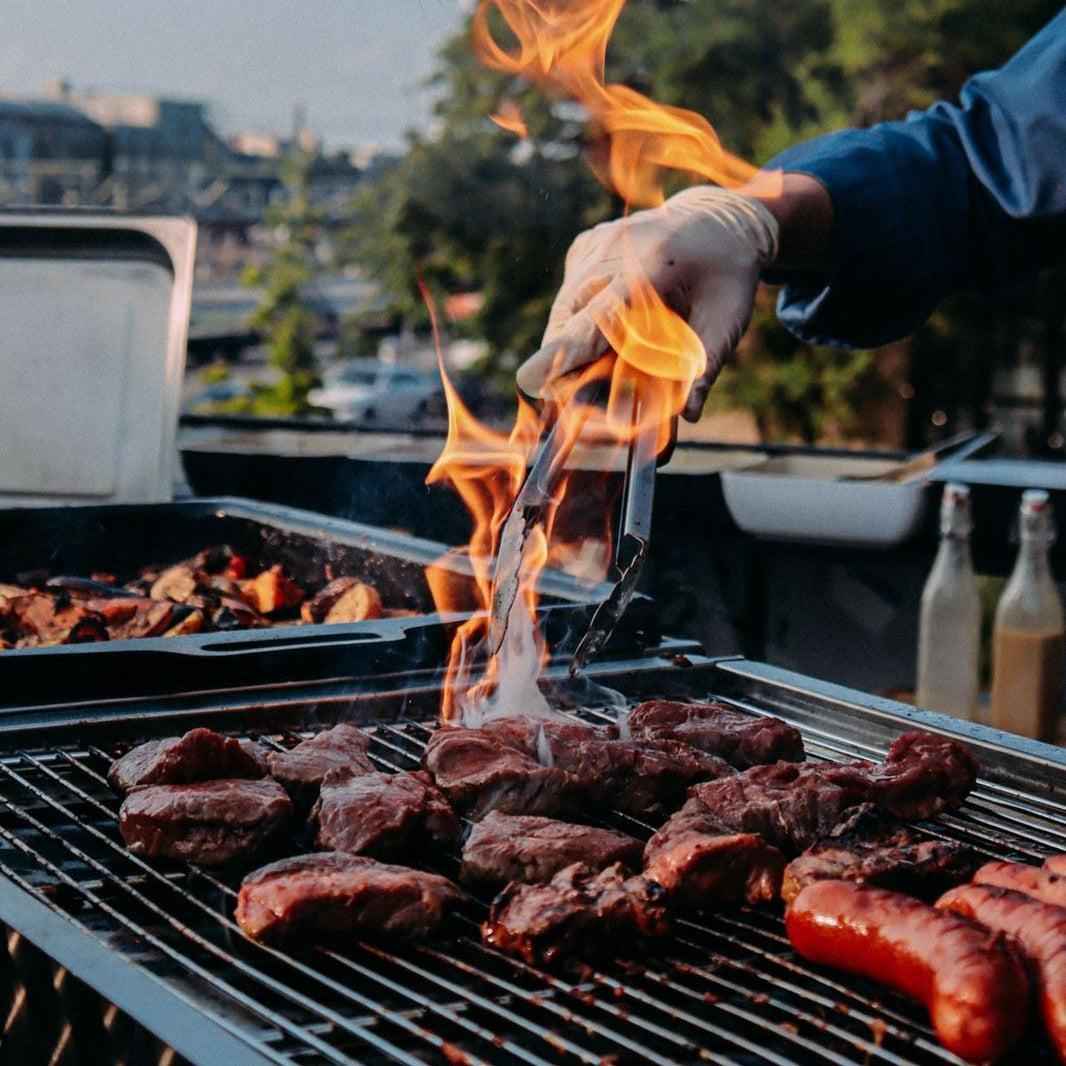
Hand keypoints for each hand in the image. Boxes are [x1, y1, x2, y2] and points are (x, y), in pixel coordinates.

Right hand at [518, 185, 779, 420]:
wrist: (718, 218)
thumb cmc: (727, 273)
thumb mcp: (728, 319)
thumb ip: (706, 365)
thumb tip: (688, 414)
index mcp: (649, 270)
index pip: (596, 320)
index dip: (564, 353)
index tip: (530, 379)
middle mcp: (610, 252)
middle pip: (567, 324)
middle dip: (569, 367)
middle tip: (597, 394)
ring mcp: (592, 246)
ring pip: (562, 314)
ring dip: (575, 347)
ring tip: (615, 353)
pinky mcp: (582, 247)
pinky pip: (569, 298)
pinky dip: (581, 321)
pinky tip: (617, 318)